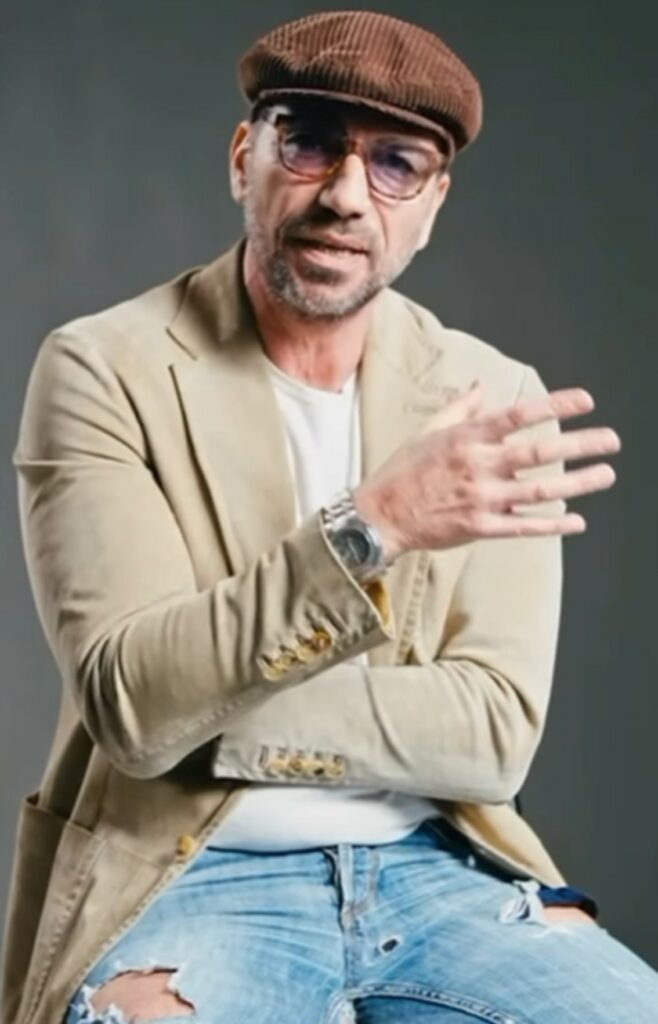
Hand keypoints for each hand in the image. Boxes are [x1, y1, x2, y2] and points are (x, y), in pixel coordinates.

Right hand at [353, 382, 620, 561]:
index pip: (518, 415)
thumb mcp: (429, 431)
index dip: (554, 405)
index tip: (586, 401)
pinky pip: (524, 526)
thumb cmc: (403, 471)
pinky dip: (553, 524)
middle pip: (540, 452)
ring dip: (578, 483)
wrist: (380, 515)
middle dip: (581, 445)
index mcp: (466, 437)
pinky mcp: (480, 527)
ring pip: (540, 490)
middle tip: (612, 440)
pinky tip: (577, 520)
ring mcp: (482, 498)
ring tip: (606, 474)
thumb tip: (482, 385)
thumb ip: (461, 408)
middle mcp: (478, 465)